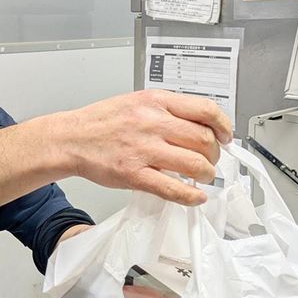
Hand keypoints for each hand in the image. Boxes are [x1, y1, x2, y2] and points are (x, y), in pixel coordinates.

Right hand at [59, 90, 231, 205]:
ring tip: (204, 176)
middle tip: (211, 160)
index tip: (226, 135)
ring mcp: (144, 149)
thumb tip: (198, 125)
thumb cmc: (102, 122)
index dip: (223, 125)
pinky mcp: (134, 174)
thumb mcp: (137, 102)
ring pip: (194, 164)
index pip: (205, 110)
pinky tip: (196, 196)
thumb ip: (167, 110)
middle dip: (215, 154)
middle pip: (204, 139)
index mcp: (156, 101)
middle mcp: (152, 122)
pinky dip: (191, 195)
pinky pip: (172, 188)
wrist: (71, 138)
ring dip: (207, 174)